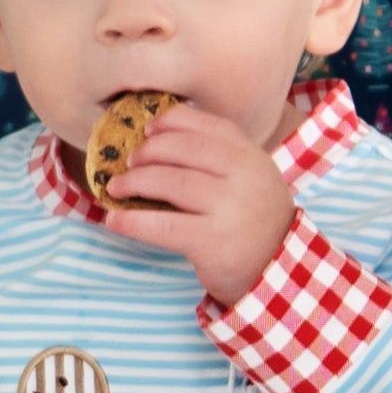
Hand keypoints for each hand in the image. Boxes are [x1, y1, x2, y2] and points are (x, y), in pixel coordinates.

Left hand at [97, 104, 295, 306]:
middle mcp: (245, 177)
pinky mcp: (212, 242)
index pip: (210, 126)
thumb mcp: (252, 180)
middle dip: (149, 151)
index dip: (173, 121)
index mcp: (253, 157)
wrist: (277, 271)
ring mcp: (229, 209)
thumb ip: (221, 158)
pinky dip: (132, 220)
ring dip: (134, 181)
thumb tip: (158, 138)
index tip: (148, 128)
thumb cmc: (254, 221)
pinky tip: (114, 220)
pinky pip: (162, 225)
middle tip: (129, 161)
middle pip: (186, 149)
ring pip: (171, 182)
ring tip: (116, 187)